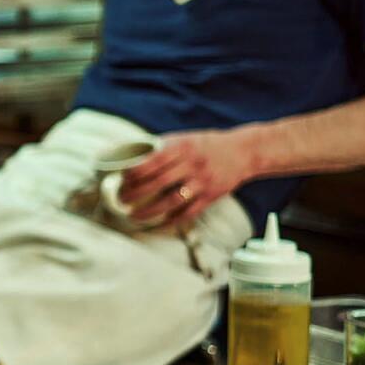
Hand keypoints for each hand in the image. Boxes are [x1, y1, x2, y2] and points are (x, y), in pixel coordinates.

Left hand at [118, 130, 260, 229]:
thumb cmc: (207, 145)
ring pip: (172, 201)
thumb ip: (161, 147)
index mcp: (183, 148)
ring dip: (149, 211)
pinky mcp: (211, 196)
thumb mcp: (184, 139)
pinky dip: (172, 221)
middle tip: (121, 200)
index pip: (153, 161)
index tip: (122, 180)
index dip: (135, 172)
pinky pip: (189, 212)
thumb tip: (131, 156)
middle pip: (158, 182)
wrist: (243, 152)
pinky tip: (157, 225)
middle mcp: (192, 165)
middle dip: (136, 193)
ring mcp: (202, 182)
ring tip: (133, 216)